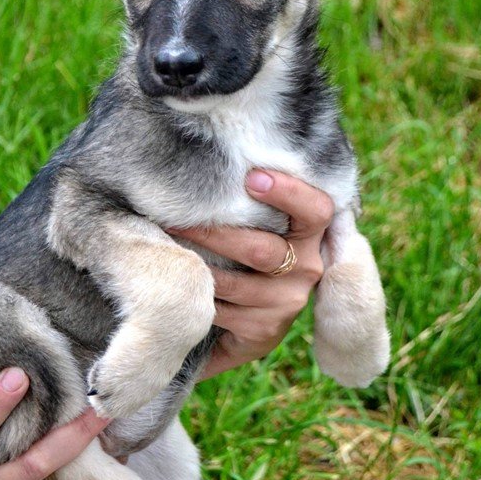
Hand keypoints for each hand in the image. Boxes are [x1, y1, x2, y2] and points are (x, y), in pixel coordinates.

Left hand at [177, 171, 333, 378]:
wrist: (249, 325)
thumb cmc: (251, 256)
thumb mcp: (264, 227)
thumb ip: (255, 199)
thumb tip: (214, 148)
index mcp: (311, 236)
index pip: (316, 210)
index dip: (289, 193)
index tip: (252, 177)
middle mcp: (306, 269)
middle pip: (261, 249)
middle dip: (213, 233)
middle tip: (175, 217)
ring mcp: (286, 303)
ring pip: (233, 283)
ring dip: (196, 265)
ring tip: (164, 247)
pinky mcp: (264, 331)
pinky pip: (220, 310)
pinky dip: (197, 295)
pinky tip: (176, 283)